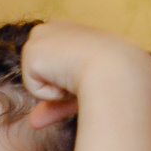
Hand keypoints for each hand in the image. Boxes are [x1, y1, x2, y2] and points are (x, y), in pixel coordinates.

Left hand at [17, 20, 146, 129]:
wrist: (119, 71)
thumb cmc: (114, 80)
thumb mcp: (84, 89)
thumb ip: (59, 103)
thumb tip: (33, 123)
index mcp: (71, 30)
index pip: (56, 64)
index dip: (69, 79)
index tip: (89, 76)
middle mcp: (54, 27)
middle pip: (43, 73)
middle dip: (60, 85)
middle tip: (85, 78)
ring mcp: (41, 37)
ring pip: (38, 82)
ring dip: (57, 90)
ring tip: (79, 78)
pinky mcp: (32, 51)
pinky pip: (34, 89)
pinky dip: (51, 93)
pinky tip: (68, 79)